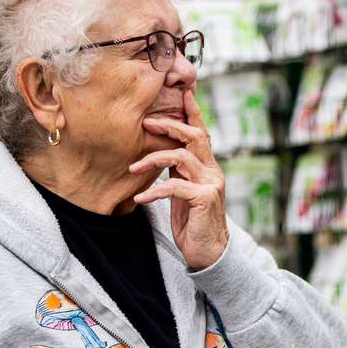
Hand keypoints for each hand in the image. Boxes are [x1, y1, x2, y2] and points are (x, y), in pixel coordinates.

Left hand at [131, 88, 228, 270]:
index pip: (201, 134)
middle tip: (146, 123)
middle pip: (194, 136)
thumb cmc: (194, 224)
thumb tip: (164, 156)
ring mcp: (211, 184)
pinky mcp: (204, 199)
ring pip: (181, 157)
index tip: (184, 94)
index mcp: (208, 168)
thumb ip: (179, 174)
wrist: (209, 253)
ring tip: (133, 166)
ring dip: (153, 159)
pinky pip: (174, 186)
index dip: (193, 113)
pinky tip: (140, 198)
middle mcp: (213, 172)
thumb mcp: (183, 194)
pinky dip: (154, 190)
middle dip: (169, 126)